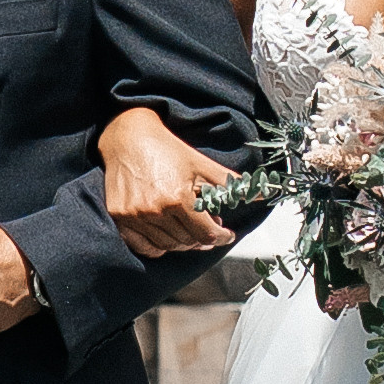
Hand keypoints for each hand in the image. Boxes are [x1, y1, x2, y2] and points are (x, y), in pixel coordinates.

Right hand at [101, 106, 238, 253]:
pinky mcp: (120, 217)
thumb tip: (263, 193)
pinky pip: (144, 247)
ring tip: (190, 230)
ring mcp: (135, 216)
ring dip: (184, 242)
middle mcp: (155, 211)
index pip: (206, 234)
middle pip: (188, 242)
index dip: (222, 237)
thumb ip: (231, 183)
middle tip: (209, 227)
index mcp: (178, 198)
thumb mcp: (202, 164)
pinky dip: (158, 247)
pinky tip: (168, 234)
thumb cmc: (167, 148)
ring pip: (167, 246)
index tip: (227, 234)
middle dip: (203, 238)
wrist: (128, 137)